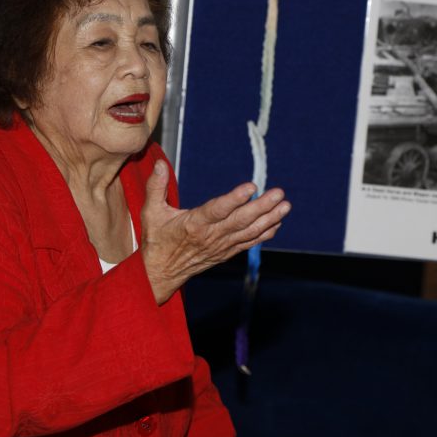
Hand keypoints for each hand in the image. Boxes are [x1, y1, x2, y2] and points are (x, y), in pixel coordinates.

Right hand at [140, 161, 289, 303]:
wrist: (161, 272)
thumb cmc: (157, 240)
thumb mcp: (151, 212)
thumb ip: (156, 187)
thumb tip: (160, 164)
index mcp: (194, 224)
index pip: (218, 210)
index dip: (235, 199)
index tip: (251, 187)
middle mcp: (211, 236)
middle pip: (240, 221)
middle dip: (262, 207)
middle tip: (279, 193)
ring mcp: (221, 246)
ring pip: (249, 232)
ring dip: (269, 219)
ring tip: (285, 206)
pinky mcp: (226, 252)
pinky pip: (249, 243)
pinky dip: (264, 233)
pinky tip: (277, 222)